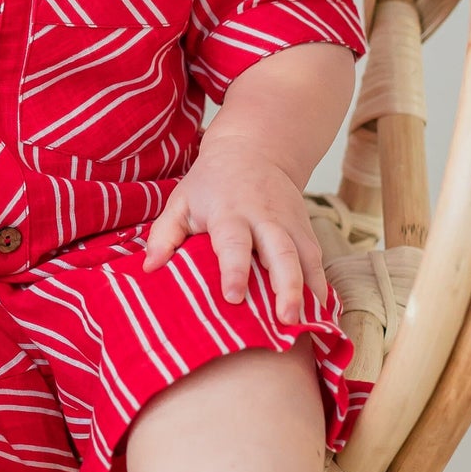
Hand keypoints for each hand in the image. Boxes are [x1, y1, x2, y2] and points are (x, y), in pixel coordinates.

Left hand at [142, 140, 326, 324]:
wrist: (255, 150)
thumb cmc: (211, 183)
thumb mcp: (181, 201)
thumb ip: (164, 234)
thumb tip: (150, 268)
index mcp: (230, 211)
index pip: (234, 242)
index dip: (234, 269)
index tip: (232, 297)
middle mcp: (265, 217)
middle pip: (281, 251)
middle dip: (286, 286)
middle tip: (285, 318)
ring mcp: (290, 223)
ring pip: (305, 256)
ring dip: (308, 290)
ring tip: (305, 322)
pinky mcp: (305, 229)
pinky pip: (316, 259)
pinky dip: (320, 285)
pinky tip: (320, 311)